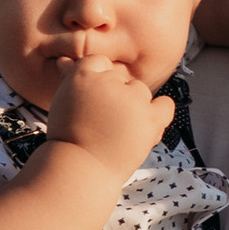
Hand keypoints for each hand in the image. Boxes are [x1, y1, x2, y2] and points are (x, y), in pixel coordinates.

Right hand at [47, 57, 176, 175]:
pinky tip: (146, 124)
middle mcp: (110, 82)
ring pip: (141, 92)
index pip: (100, 63)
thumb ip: (70, 78)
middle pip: (122, 79)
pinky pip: (165, 105)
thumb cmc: (68, 138)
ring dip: (135, 107)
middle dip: (116, 97)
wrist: (80, 169)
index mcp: (85, 74)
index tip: (94, 104)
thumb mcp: (63, 102)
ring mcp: (132, 99)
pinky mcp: (149, 118)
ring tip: (118, 132)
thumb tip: (65, 60)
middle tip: (104, 123)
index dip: (100, 83)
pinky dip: (160, 112)